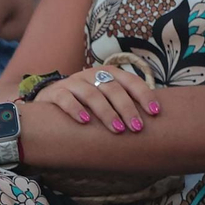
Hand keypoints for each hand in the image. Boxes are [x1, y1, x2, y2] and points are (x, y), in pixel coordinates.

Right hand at [34, 64, 159, 134]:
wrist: (49, 103)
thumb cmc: (85, 105)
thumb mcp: (105, 99)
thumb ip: (123, 103)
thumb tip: (153, 120)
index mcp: (108, 74)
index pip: (130, 81)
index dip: (144, 95)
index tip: (155, 113)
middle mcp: (91, 75)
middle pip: (112, 89)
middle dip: (127, 109)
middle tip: (137, 128)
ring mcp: (72, 82)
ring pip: (91, 94)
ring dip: (107, 112)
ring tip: (117, 130)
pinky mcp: (54, 92)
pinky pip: (65, 99)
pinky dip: (75, 109)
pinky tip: (84, 121)